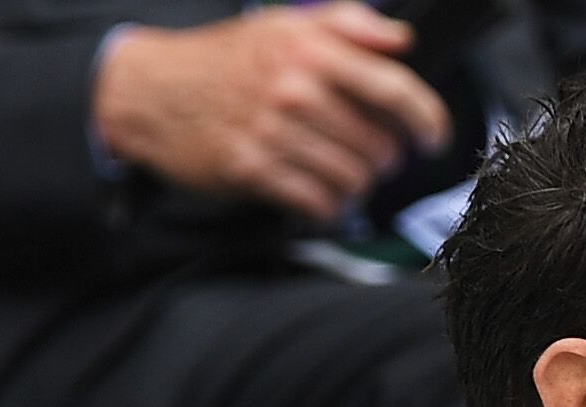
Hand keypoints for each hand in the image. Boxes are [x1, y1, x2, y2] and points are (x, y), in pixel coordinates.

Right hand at [92, 3, 451, 223]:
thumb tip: (400, 40)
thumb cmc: (229, 59)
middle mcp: (293, 90)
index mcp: (309, 50)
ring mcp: (272, 132)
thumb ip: (349, 25)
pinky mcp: (253, 169)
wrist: (154, 89)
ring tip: (341, 170)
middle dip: (384, 157)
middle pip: (380, 146)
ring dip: (356, 183)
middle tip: (369, 153)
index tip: (432, 138)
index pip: (394, 90)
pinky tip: (318, 191)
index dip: (427, 120)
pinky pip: (320, 203)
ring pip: (354, 179)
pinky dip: (327, 204)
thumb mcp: (285, 24)